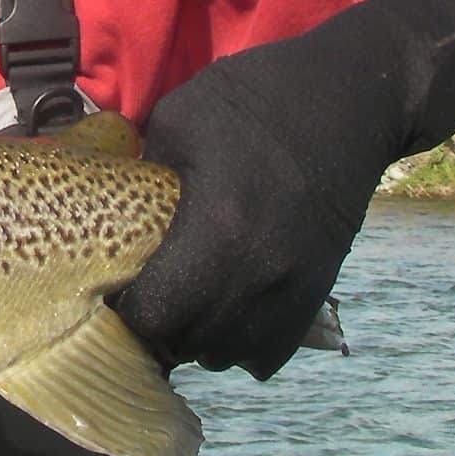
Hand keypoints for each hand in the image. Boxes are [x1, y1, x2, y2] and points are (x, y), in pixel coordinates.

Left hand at [112, 0, 454, 379]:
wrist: (349, 100)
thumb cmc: (255, 99)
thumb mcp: (177, 119)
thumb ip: (141, 176)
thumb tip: (105, 217)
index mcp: (217, 227)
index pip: (154, 316)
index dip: (123, 313)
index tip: (111, 290)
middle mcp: (258, 273)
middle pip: (189, 344)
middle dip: (157, 330)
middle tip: (140, 296)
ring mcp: (293, 289)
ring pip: (228, 356)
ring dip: (197, 340)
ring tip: (181, 304)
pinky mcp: (316, 291)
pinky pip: (268, 353)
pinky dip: (239, 345)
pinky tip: (223, 311)